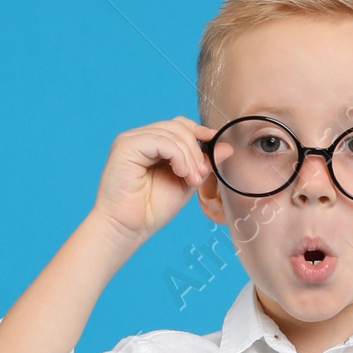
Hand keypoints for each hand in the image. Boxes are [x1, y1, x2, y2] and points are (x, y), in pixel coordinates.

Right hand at [91, 117, 216, 250]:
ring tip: (192, 179)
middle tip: (201, 176)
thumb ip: (202, 164)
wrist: (128, 228)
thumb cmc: (151, 209)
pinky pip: (161, 141)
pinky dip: (178, 156)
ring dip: (189, 157)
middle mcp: (140, 138)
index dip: (199, 131)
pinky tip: (181, 173)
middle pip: (178, 126)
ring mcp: (131, 140)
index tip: (215, 142)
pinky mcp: (126, 146)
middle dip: (196, 149)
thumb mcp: (185, 182)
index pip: (179, 125)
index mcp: (152, 144)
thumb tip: (226, 147)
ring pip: (171, 132)